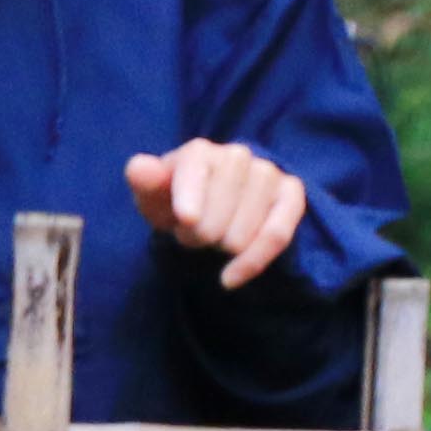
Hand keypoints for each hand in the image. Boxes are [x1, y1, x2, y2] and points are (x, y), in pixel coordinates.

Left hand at [123, 137, 309, 286]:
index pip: (197, 171)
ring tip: (214, 237)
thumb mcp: (152, 195)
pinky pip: (277, 235)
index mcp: (200, 152)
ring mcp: (267, 174)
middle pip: (217, 217)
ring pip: (242, 234)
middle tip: (193, 233)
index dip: (190, 199)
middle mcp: (237, 156)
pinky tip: (230, 279)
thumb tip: (139, 168)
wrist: (213, 203)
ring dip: (221, 248)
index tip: (186, 220)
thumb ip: (144, 181)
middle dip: (199, 237)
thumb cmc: (177, 201)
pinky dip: (252, 263)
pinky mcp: (291, 195)